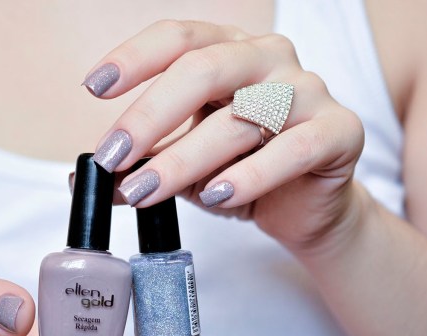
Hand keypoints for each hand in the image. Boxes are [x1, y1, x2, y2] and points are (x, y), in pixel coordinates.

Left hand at [86, 20, 363, 252]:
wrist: (305, 207)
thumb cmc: (242, 173)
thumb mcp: (185, 167)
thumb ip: (144, 166)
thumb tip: (87, 181)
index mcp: (229, 52)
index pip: (179, 38)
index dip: (133, 58)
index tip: (94, 88)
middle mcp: (269, 59)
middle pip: (204, 69)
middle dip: (149, 115)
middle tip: (113, 156)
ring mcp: (308, 91)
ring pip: (241, 116)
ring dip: (185, 158)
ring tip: (146, 192)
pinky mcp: (340, 131)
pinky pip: (293, 149)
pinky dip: (250, 175)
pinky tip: (216, 196)